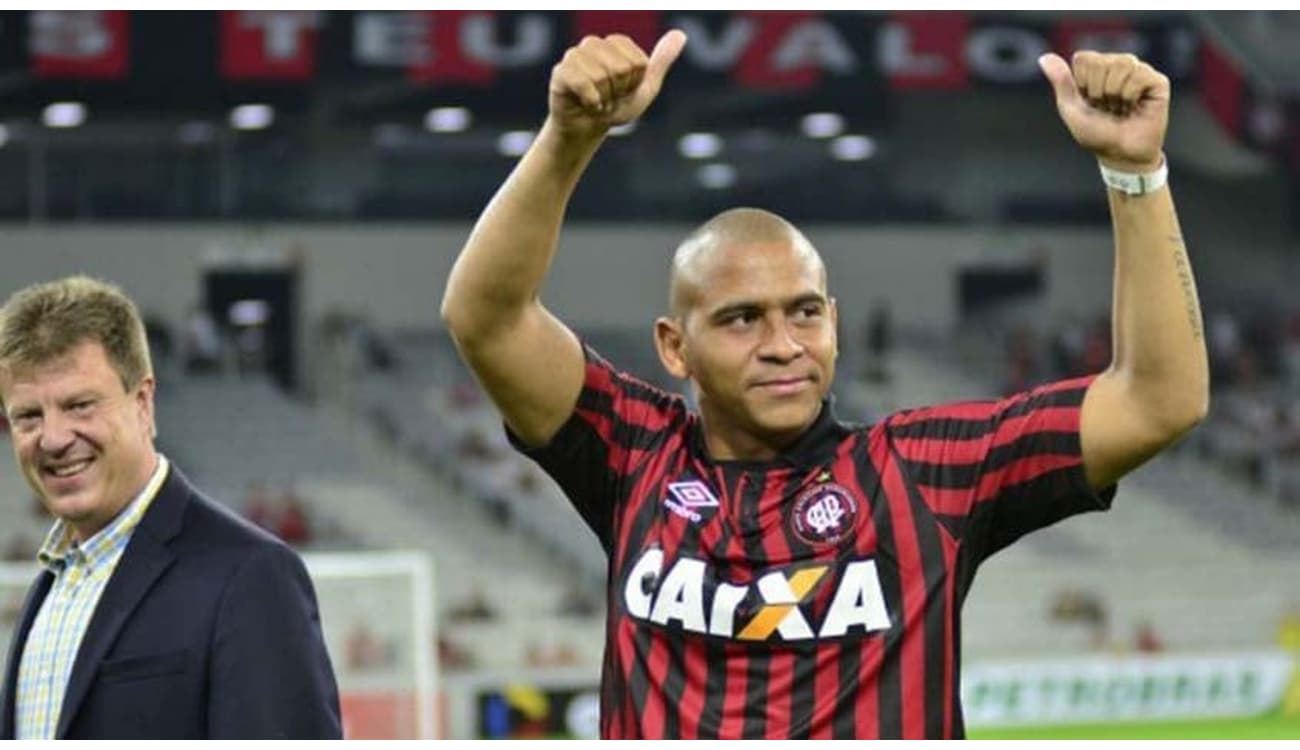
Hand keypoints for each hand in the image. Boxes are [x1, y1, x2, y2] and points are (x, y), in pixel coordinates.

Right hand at [548, 30, 686, 139]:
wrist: (588, 129)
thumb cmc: (616, 106)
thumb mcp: (645, 87)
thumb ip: (660, 62)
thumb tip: (680, 34)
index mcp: (616, 43)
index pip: (637, 63)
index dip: (634, 83)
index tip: (624, 90)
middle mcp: (593, 43)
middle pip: (621, 68)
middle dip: (619, 91)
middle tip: (609, 97)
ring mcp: (574, 56)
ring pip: (601, 76)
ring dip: (604, 98)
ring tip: (598, 100)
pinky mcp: (561, 72)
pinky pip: (583, 82)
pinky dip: (591, 101)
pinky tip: (587, 104)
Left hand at [1038, 51, 1168, 172]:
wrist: (1121, 154)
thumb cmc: (1096, 134)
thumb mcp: (1072, 110)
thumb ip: (1061, 82)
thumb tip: (1044, 57)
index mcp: (1096, 69)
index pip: (1083, 58)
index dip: (1082, 84)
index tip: (1089, 102)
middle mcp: (1118, 65)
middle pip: (1101, 62)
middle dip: (1098, 91)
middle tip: (1107, 107)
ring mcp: (1139, 71)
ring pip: (1122, 63)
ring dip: (1114, 92)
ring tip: (1120, 107)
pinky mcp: (1157, 81)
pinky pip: (1139, 75)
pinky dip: (1131, 95)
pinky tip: (1135, 106)